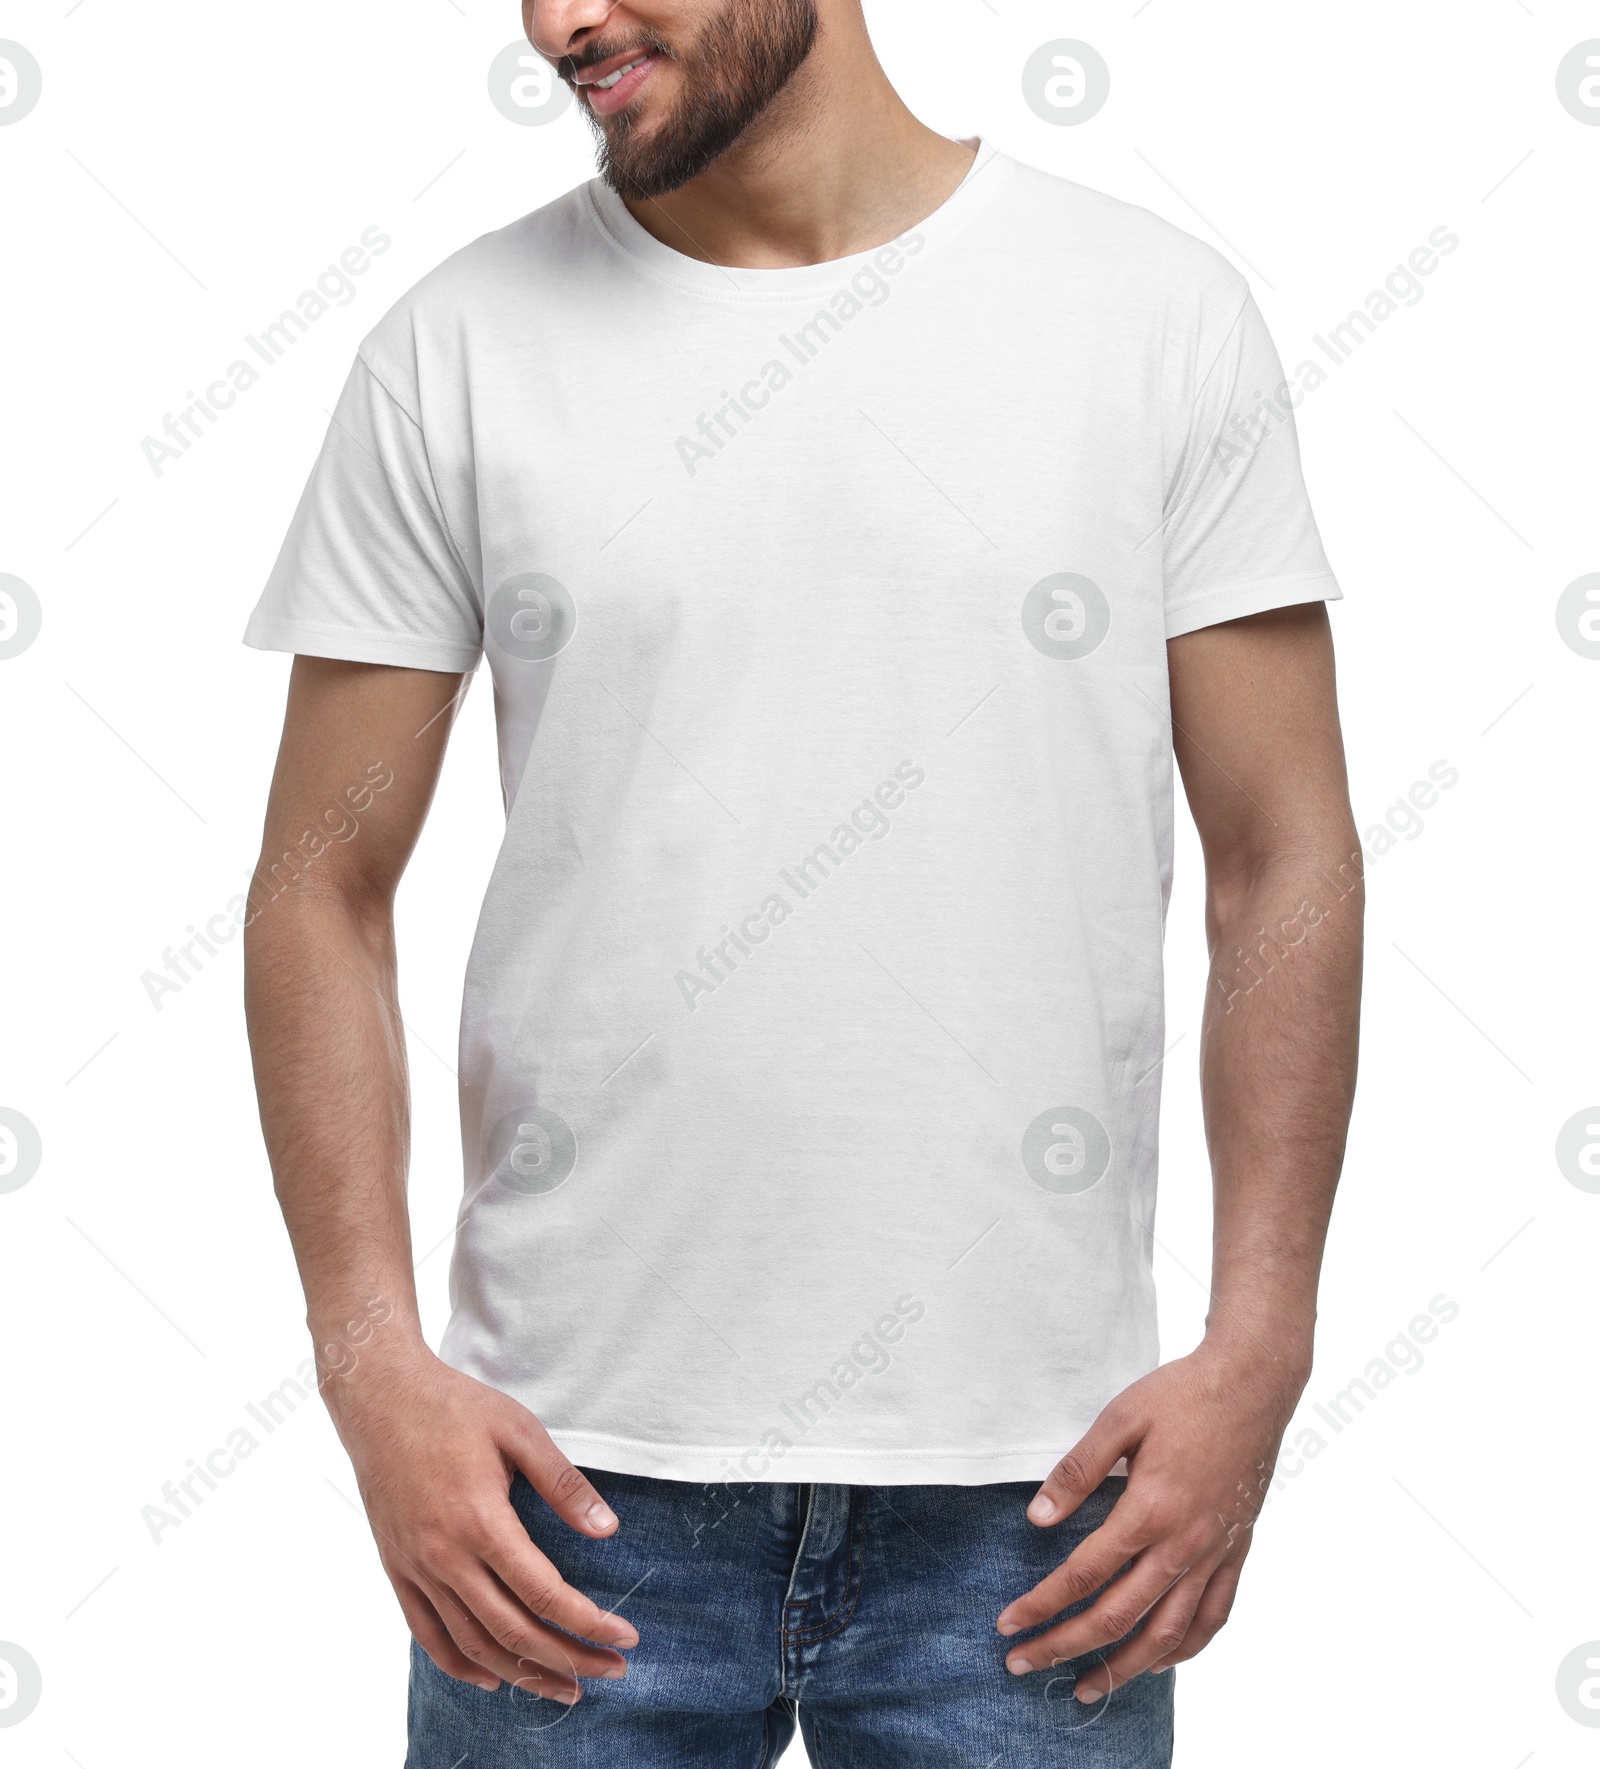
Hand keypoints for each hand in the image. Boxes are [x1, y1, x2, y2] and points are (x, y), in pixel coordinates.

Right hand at [327, 1346, 637, 1704]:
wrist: (379, 1398)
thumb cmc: (455, 1407)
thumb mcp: (520, 1430)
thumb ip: (563, 1484)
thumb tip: (609, 1530)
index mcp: (481, 1521)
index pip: (544, 1593)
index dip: (590, 1622)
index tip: (626, 1635)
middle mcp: (444, 1556)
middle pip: (513, 1632)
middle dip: (569, 1659)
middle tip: (612, 1671)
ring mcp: (415, 1568)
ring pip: (472, 1645)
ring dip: (521, 1675)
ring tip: (565, 1688)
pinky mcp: (396, 1569)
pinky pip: (427, 1635)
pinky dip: (461, 1665)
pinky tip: (492, 1677)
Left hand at [995, 1335, 1305, 1700]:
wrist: (1253, 1383)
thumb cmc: (1182, 1394)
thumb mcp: (1119, 1418)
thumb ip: (1077, 1471)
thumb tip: (1037, 1518)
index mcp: (1150, 1509)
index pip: (1083, 1574)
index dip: (1041, 1604)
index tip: (1008, 1623)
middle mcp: (1184, 1544)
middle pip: (1118, 1616)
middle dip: (1065, 1647)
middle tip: (1023, 1664)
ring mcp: (1214, 1553)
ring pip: (1168, 1634)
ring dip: (1124, 1668)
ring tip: (1087, 1689)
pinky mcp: (1236, 1551)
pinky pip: (1213, 1618)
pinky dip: (1185, 1649)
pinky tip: (1158, 1660)